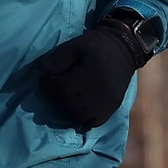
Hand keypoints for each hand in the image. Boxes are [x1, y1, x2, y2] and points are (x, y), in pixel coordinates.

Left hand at [38, 19, 152, 129]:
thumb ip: (59, 57)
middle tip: (55, 87)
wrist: (124, 50)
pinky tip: (79, 106)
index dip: (49, 84)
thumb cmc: (97, 46)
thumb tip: (42, 70)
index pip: (62, 88)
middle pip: (69, 103)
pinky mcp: (113, 107)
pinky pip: (93, 122)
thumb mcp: (76, 45)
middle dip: (57, 96)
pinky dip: (83, 117)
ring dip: (68, 107)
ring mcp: (108, 102)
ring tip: (67, 96)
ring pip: (79, 114)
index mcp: (90, 73)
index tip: (45, 79)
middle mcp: (100, 90)